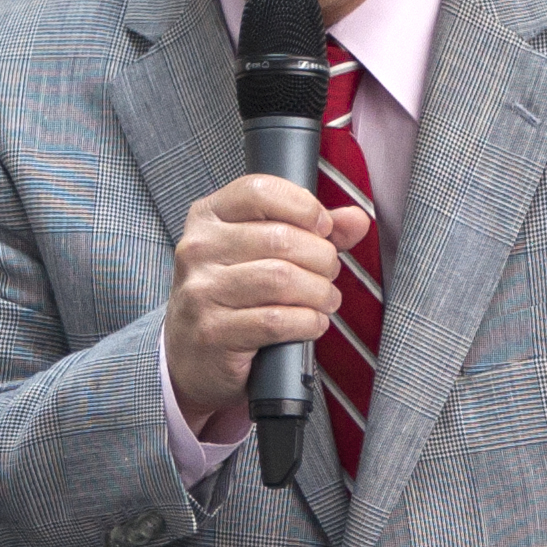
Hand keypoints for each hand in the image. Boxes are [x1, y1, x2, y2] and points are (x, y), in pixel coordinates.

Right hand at [164, 175, 368, 436]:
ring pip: (281, 279)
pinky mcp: (213, 331)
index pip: (260, 191)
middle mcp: (198, 249)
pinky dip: (308, 322)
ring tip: (326, 299)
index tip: (323, 228)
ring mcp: (201, 291)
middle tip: (329, 273)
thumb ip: (308, 230)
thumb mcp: (260, 252)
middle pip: (280, 238)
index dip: (303, 206)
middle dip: (321, 257)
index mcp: (208, 216)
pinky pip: (276, 321)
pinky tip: (313, 322)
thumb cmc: (231, 295)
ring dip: (319, 292)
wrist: (189, 354)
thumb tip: (357, 219)